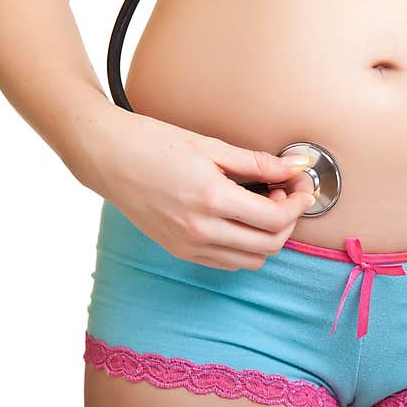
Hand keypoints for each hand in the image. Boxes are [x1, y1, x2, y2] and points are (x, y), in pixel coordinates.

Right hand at [85, 107, 317, 270]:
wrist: (106, 157)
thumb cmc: (153, 143)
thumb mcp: (210, 146)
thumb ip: (258, 162)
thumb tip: (296, 166)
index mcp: (211, 199)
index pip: (275, 219)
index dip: (298, 203)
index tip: (301, 185)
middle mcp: (201, 230)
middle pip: (269, 245)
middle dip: (288, 221)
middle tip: (285, 194)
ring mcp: (188, 245)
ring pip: (251, 260)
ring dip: (268, 237)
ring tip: (261, 206)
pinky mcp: (179, 251)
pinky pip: (227, 262)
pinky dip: (244, 246)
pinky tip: (239, 219)